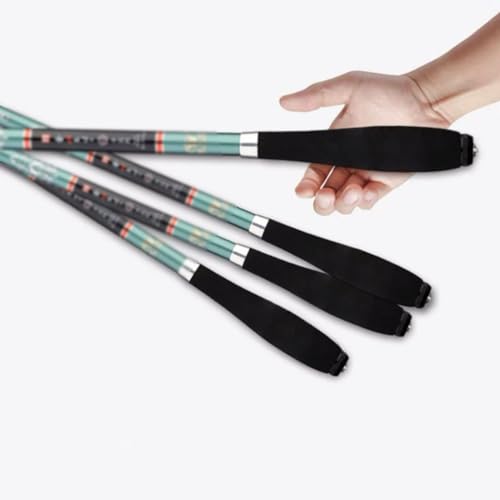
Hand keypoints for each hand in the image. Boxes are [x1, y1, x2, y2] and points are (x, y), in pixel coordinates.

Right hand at [280, 71, 450, 214]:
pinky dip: (366, 201)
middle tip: (325, 196)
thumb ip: (317, 96)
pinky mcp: (386, 181)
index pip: (314, 173)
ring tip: (350, 192)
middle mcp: (348, 164)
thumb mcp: (348, 87)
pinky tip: (365, 193)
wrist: (425, 99)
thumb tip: (285, 101)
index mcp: (335, 147)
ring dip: (343, 203)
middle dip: (321, 202)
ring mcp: (367, 174)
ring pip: (346, 203)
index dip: (306, 186)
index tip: (304, 191)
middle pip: (326, 195)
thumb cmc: (389, 91)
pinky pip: (370, 199)